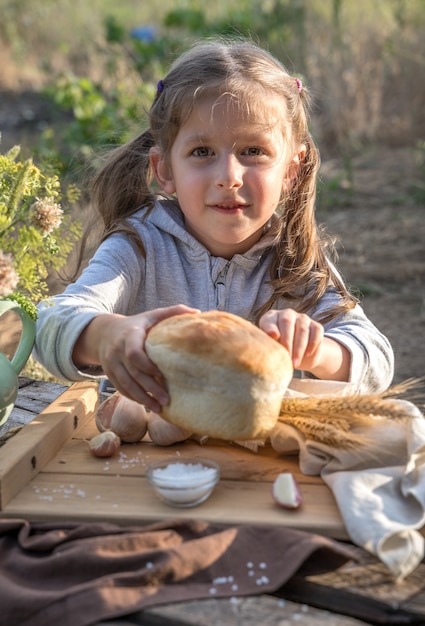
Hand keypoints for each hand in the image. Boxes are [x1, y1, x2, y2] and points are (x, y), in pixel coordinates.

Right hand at [73, 304, 199, 410]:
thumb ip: (172, 311)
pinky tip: (148, 405)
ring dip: (142, 398)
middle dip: (149, 388)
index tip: (162, 374)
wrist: (104, 332)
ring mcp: (111, 364)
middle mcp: (117, 351)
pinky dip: (134, 398)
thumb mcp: (151, 315)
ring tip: (159, 408)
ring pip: (126, 385)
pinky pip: (121, 389)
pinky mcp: (110, 374)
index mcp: (129, 335)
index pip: (134, 353)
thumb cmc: (136, 324)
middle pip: (133, 373)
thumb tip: (197, 311)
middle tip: (167, 399)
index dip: (147, 365)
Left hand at [259, 308, 323, 369]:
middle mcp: (287, 314)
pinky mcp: (316, 326)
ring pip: (302, 330)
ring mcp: (303, 318)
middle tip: (286, 357)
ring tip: (295, 363)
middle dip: (287, 341)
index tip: (273, 336)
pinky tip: (307, 355)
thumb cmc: (280, 349)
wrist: (299, 355)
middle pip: (287, 323)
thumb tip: (273, 335)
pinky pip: (316, 333)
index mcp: (272, 317)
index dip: (270, 327)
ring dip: (299, 348)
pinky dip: (312, 344)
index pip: (269, 320)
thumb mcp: (272, 347)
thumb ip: (270, 341)